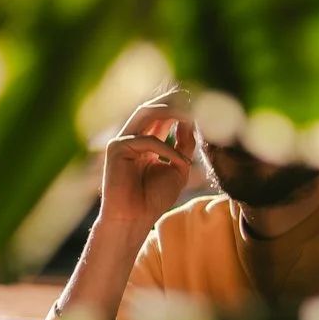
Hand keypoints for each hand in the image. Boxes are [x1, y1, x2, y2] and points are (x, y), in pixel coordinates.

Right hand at [97, 91, 194, 231]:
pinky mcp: (116, 149)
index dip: (181, 106)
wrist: (134, 220)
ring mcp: (122, 140)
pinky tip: (181, 162)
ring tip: (192, 115)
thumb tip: (193, 119)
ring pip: (146, 112)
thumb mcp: (179, 167)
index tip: (203, 103)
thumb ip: (185, 144)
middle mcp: (132, 136)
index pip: (162, 114)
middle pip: (152, 107)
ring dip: (171, 111)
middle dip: (175, 100)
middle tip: (198, 99)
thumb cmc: (154, 198)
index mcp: (145, 139)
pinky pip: (147, 140)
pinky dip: (168, 149)